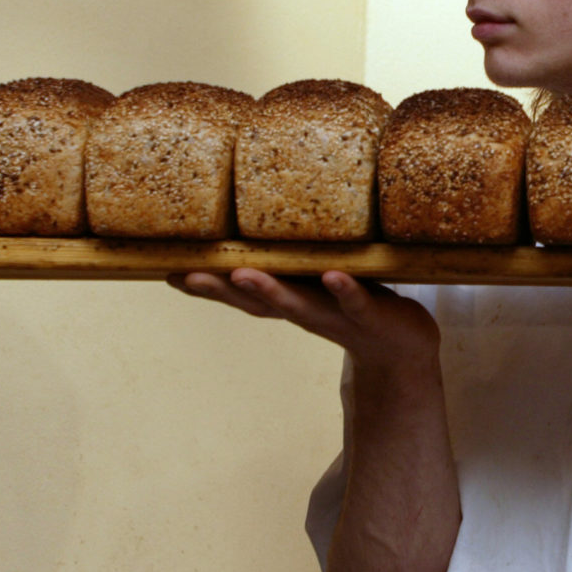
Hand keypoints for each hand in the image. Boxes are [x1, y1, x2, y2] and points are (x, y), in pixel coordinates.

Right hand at [170, 269, 440, 377]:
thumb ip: (290, 260)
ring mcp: (336, 314)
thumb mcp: (317, 282)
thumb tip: (258, 221)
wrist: (405, 350)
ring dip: (270, 291)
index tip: (166, 272)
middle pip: (257, 302)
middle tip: (188, 276)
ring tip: (243, 274)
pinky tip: (333, 277)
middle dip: (221, 289)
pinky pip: (356, 300)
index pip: (240, 294)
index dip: (205, 285)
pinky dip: (344, 291)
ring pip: (298, 303)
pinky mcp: (372, 314)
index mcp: (289, 301)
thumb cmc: (354, 304)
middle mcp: (304, 311)